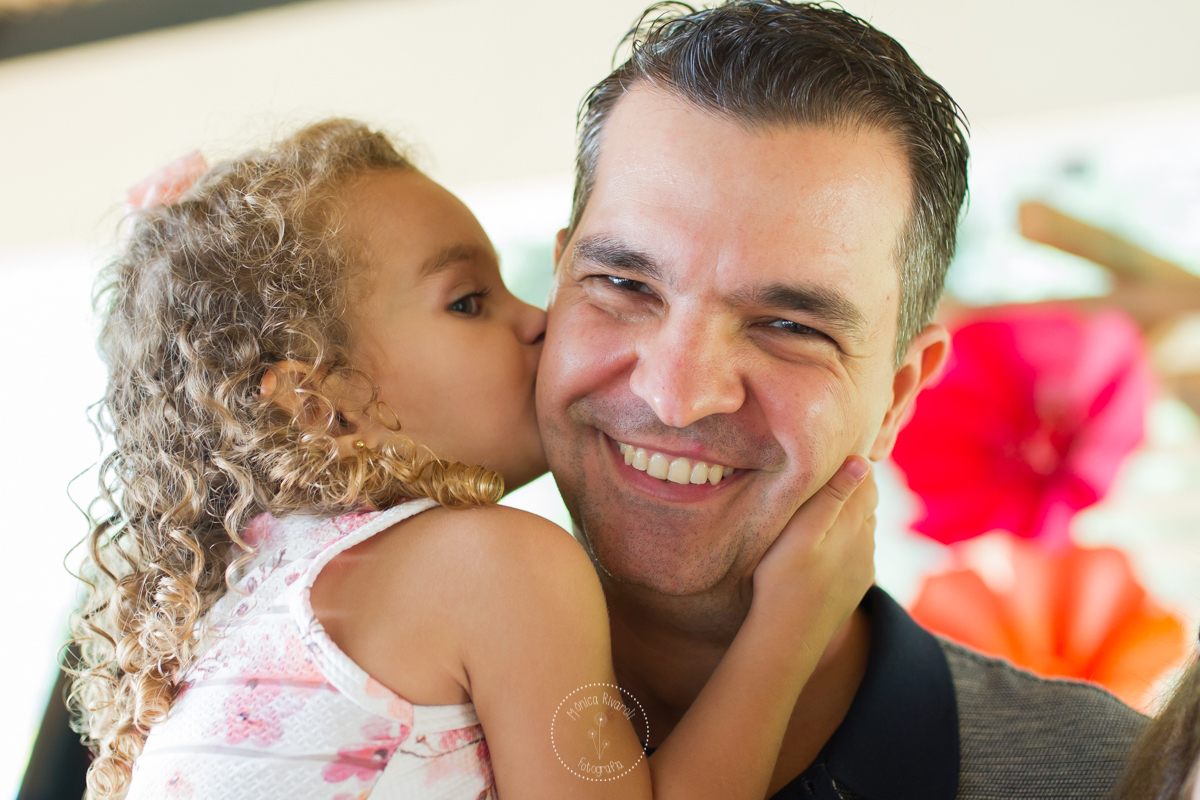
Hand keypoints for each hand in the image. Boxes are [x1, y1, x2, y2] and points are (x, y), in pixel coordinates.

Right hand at [750, 456, 876, 636]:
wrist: (789, 635)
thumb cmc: (783, 577)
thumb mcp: (800, 530)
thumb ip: (831, 495)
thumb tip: (861, 463)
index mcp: (855, 522)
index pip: (866, 480)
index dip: (851, 464)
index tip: (830, 454)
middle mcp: (867, 542)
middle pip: (867, 502)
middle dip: (851, 487)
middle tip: (822, 476)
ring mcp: (864, 565)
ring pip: (863, 527)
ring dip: (849, 514)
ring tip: (821, 509)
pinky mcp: (857, 583)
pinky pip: (858, 551)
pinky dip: (846, 540)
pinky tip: (826, 545)